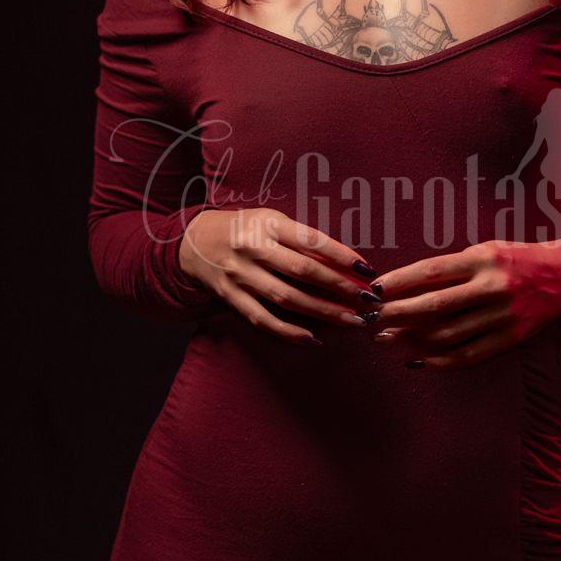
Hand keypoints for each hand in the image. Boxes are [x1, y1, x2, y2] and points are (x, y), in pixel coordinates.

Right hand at [178, 207, 379, 342]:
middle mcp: (253, 248)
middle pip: (304, 271)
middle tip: (368, 300)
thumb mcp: (271, 222)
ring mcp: (240, 275)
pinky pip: (262, 319)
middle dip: (340, 287)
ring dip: (323, 312)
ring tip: (351, 321)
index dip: (342, 256)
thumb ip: (302, 239)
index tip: (367, 270)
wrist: (193, 242)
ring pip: (287, 298)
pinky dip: (288, 331)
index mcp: (268, 223)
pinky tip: (313, 339)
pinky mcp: (230, 297)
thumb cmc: (245, 229)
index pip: (312, 240)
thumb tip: (345, 263)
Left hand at [366, 236, 560, 367]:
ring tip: (387, 338)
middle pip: (434, 305)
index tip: (375, 290)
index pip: (431, 271)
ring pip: (447, 334)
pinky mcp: (510, 339)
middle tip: (371, 318)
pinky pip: (468, 355)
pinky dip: (439, 361)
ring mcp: (502, 316)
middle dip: (397, 313)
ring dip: (411, 339)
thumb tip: (406, 285)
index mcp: (483, 259)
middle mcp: (492, 287)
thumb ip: (452, 267)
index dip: (400, 282)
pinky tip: (417, 359)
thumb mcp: (486, 250)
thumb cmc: (516, 260)